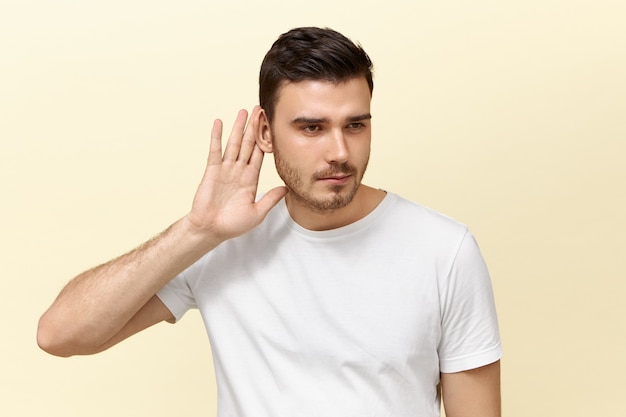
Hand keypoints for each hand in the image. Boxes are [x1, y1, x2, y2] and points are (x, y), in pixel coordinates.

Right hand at [184, 106, 286, 244]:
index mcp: (250, 179)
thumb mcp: (257, 212)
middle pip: (248, 144)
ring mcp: (225, 169)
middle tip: (260, 110)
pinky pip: (215, 150)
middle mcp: (238, 171)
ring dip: (238, 127)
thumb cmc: (232, 224)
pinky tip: (219, 123)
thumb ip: (270, 199)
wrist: (211, 230)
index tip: (272, 126)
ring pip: (233, 143)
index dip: (266, 140)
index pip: (260, 155)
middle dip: (254, 127)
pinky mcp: (212, 170)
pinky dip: (217, 137)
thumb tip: (287, 188)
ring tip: (243, 111)